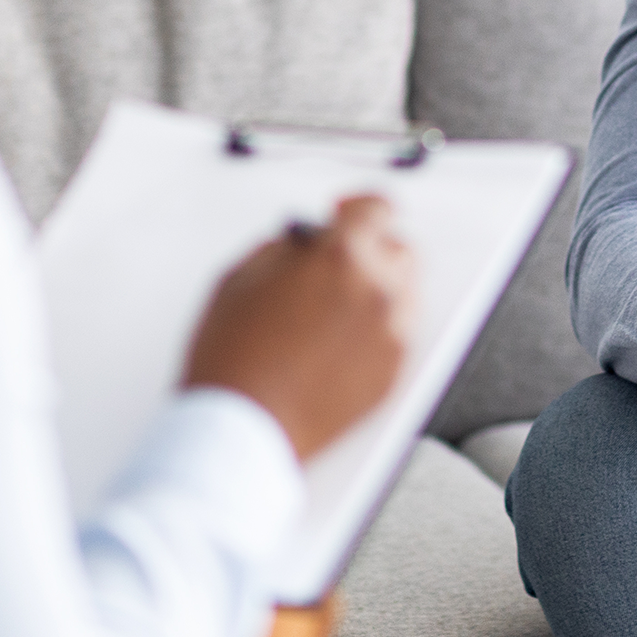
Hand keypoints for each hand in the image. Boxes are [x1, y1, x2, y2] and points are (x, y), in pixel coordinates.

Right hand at [184, 195, 415, 461]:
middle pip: (399, 248)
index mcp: (342, 257)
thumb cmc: (232, 359)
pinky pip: (398, 334)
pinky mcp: (392, 374)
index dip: (356, 205)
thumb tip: (304, 242)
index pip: (376, 207)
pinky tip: (337, 339)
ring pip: (403, 292)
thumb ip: (282, 248)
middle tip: (335, 263)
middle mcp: (378, 291)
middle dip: (370, 248)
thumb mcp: (239, 278)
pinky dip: (376, 327)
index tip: (341, 213)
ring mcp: (392, 335)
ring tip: (333, 306)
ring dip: (376, 287)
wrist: (242, 430)